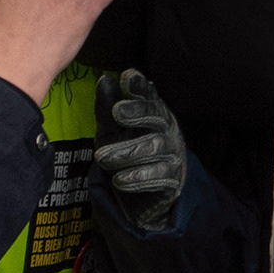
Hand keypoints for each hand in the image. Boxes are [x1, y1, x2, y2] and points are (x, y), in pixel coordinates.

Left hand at [93, 69, 186, 230]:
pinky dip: (137, 178)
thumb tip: (105, 80)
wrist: (141, 195)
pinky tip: (119, 180)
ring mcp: (172, 152)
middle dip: (137, 111)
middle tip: (117, 111)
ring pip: (154, 147)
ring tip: (101, 157)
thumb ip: (107, 108)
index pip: (148, 95)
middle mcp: (166, 128)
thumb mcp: (111, 130)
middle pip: (156, 115)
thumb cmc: (126, 152)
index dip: (139, 87)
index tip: (126, 77)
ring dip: (127, 152)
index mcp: (152, 111)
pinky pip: (158, 175)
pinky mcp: (172, 177)